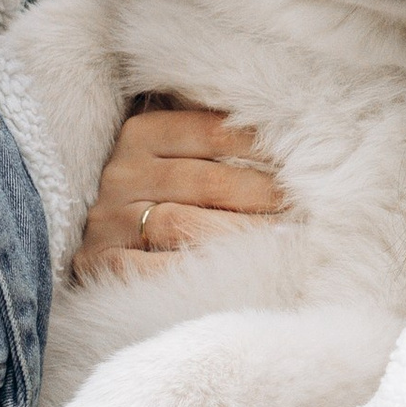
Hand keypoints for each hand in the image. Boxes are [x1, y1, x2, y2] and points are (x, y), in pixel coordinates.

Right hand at [77, 100, 285, 279]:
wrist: (103, 242)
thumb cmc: (160, 195)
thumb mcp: (177, 156)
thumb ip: (215, 142)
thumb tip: (288, 134)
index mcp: (142, 133)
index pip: (214, 132)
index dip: (262, 147)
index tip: (305, 162)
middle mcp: (121, 171)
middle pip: (207, 181)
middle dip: (262, 196)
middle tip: (304, 209)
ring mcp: (108, 218)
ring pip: (184, 224)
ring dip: (239, 235)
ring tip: (283, 243)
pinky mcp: (100, 262)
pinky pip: (152, 269)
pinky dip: (196, 272)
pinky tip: (233, 275)